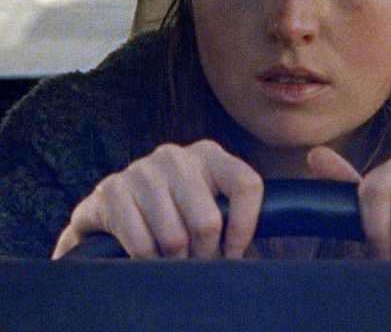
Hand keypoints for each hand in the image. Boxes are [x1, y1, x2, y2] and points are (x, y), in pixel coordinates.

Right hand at [52, 140, 263, 259]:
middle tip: (196, 260)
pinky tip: (146, 254)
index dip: (245, 226)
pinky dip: (147, 261)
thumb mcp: (206, 204)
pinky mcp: (111, 190)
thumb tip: (253, 256)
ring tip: (171, 257)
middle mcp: (176, 155)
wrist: (111, 210)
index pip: (246, 183)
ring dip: (174, 261)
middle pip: (208, 220)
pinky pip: (141, 244)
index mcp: (209, 154)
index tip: (235, 253)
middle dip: (204, 254)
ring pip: (175, 237)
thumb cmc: (172, 212)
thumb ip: (232, 217)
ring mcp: (142, 170)